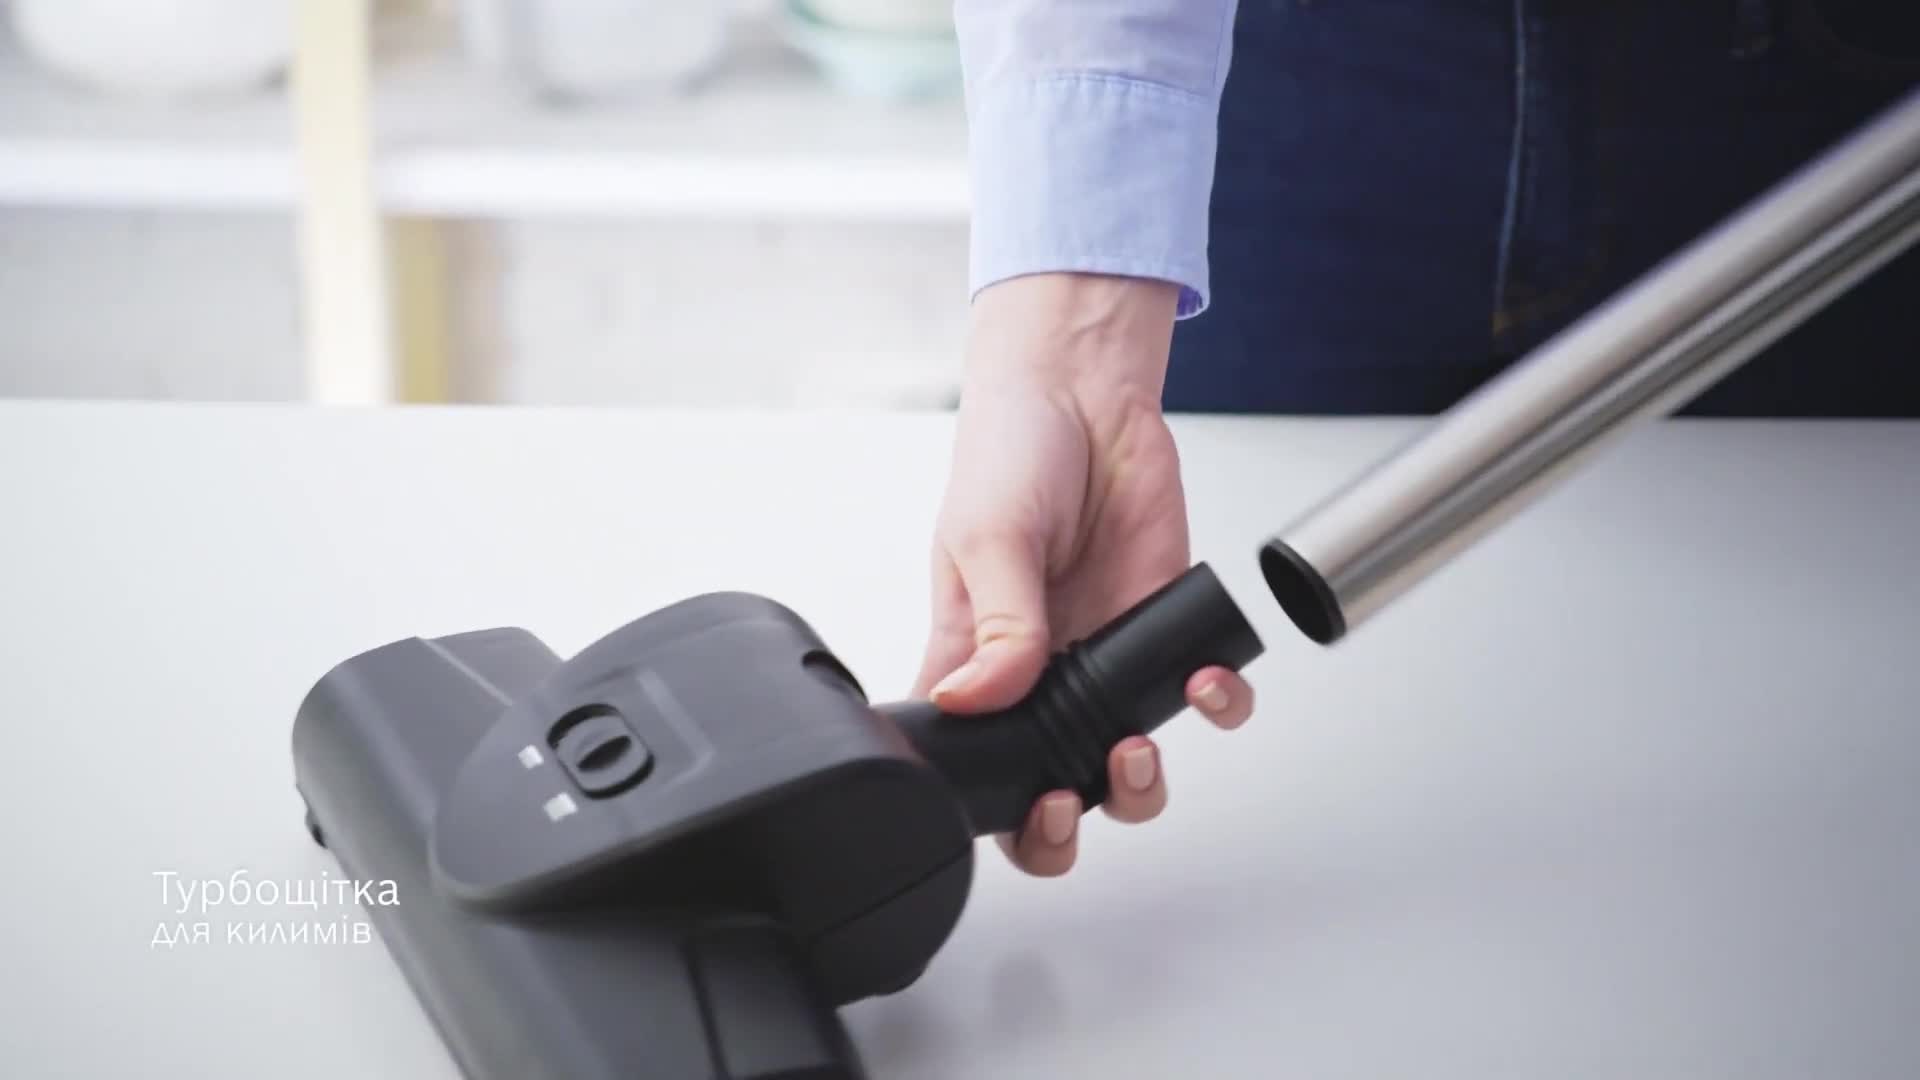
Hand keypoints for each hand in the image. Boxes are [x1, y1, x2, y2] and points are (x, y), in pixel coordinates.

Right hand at [913, 272, 1254, 876]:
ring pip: (1129, 764)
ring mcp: (1105, 660)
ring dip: (1141, 779)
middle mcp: (1039, 677)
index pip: (973, 767)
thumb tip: (981, 698)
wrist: (1086, 392)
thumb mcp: (987, 536)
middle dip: (1067, 825)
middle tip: (1077, 796)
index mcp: (972, 666)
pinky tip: (1205, 678)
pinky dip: (1216, 701)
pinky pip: (1200, 693)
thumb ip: (995, 624)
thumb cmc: (1009, 453)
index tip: (1029, 803)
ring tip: (1138, 744)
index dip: (1000, 811)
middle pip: (1051, 790)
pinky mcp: (1165, 629)